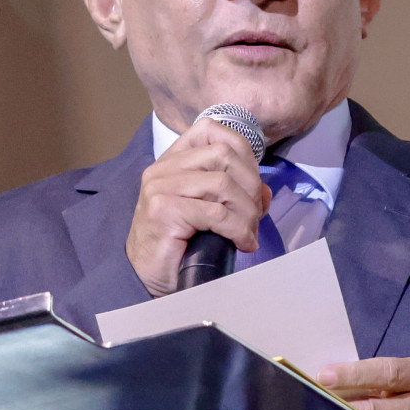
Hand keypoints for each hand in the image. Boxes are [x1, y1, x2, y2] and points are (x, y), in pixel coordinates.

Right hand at [125, 113, 270, 296]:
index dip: (242, 151)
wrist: (145, 279)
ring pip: (223, 183)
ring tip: (247, 232)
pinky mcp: (164, 211)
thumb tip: (264, 191)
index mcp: (171, 162)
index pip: (210, 130)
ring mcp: (160, 188)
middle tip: (253, 215)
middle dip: (250, 185)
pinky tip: (242, 243)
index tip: (250, 182)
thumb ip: (234, 196)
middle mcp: (162, 169)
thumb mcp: (207, 213)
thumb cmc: (176, 247)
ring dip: (246, 211)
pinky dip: (238, 229)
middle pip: (223, 154)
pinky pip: (217, 212)